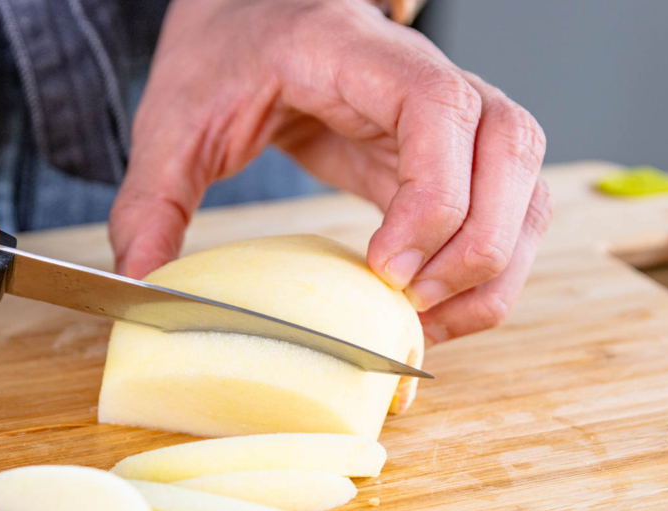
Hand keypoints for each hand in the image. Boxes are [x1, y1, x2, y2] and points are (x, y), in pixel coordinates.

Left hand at [110, 0, 552, 342]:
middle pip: (512, 147)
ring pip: (525, 184)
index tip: (387, 266)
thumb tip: (142, 286)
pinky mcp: (447, 158)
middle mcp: (421, 77)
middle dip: (476, 245)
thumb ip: (151, 200)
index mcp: (353, 52)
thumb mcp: (173, 122)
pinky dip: (487, 270)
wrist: (249, 12)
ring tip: (425, 322)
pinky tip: (431, 310)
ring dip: (494, 266)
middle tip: (406, 306)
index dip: (433, 195)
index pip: (439, 108)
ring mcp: (448, 117)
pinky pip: (506, 211)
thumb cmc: (221, 54)